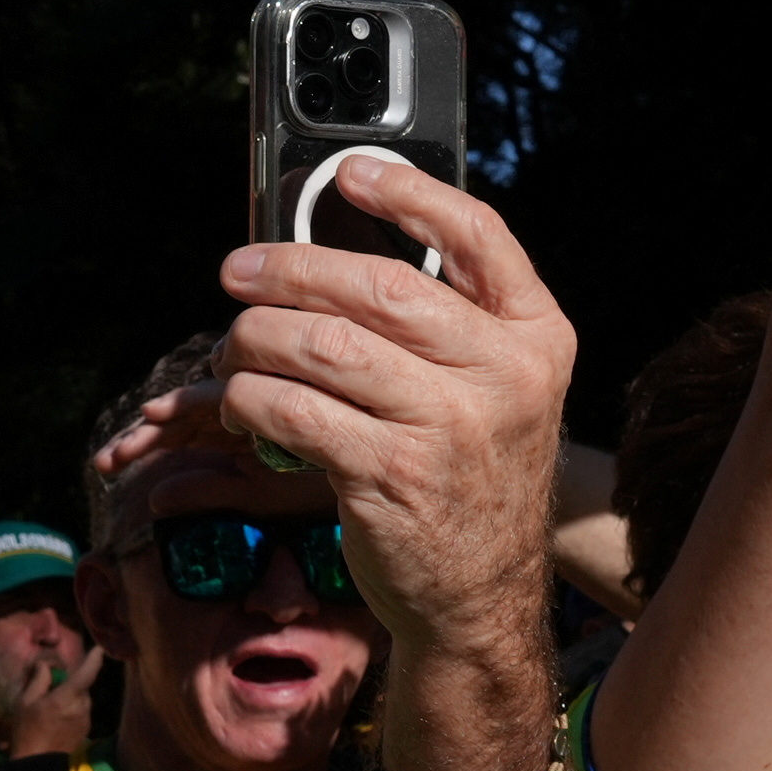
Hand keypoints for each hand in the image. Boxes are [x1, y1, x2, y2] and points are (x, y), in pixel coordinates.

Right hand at [0, 630, 100, 756]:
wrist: (37, 764)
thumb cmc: (27, 731)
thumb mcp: (25, 702)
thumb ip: (39, 680)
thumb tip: (47, 665)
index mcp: (67, 697)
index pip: (86, 674)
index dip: (94, 659)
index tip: (99, 649)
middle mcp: (81, 707)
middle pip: (82, 686)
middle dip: (72, 682)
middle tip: (53, 687)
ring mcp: (85, 720)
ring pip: (82, 699)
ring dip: (72, 696)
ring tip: (52, 706)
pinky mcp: (85, 730)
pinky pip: (81, 711)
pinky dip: (72, 709)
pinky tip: (57, 719)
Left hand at [206, 152, 577, 654]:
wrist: (480, 595)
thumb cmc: (468, 478)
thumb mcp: (493, 392)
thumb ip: (446, 324)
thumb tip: (335, 251)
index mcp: (536, 336)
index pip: (478, 235)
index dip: (409, 195)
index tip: (349, 175)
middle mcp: (503, 375)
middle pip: (379, 286)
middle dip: (291, 268)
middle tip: (239, 272)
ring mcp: (450, 428)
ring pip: (323, 345)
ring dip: (257, 338)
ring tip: (235, 349)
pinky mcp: (390, 478)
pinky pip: (292, 410)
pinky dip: (249, 398)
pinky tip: (242, 403)